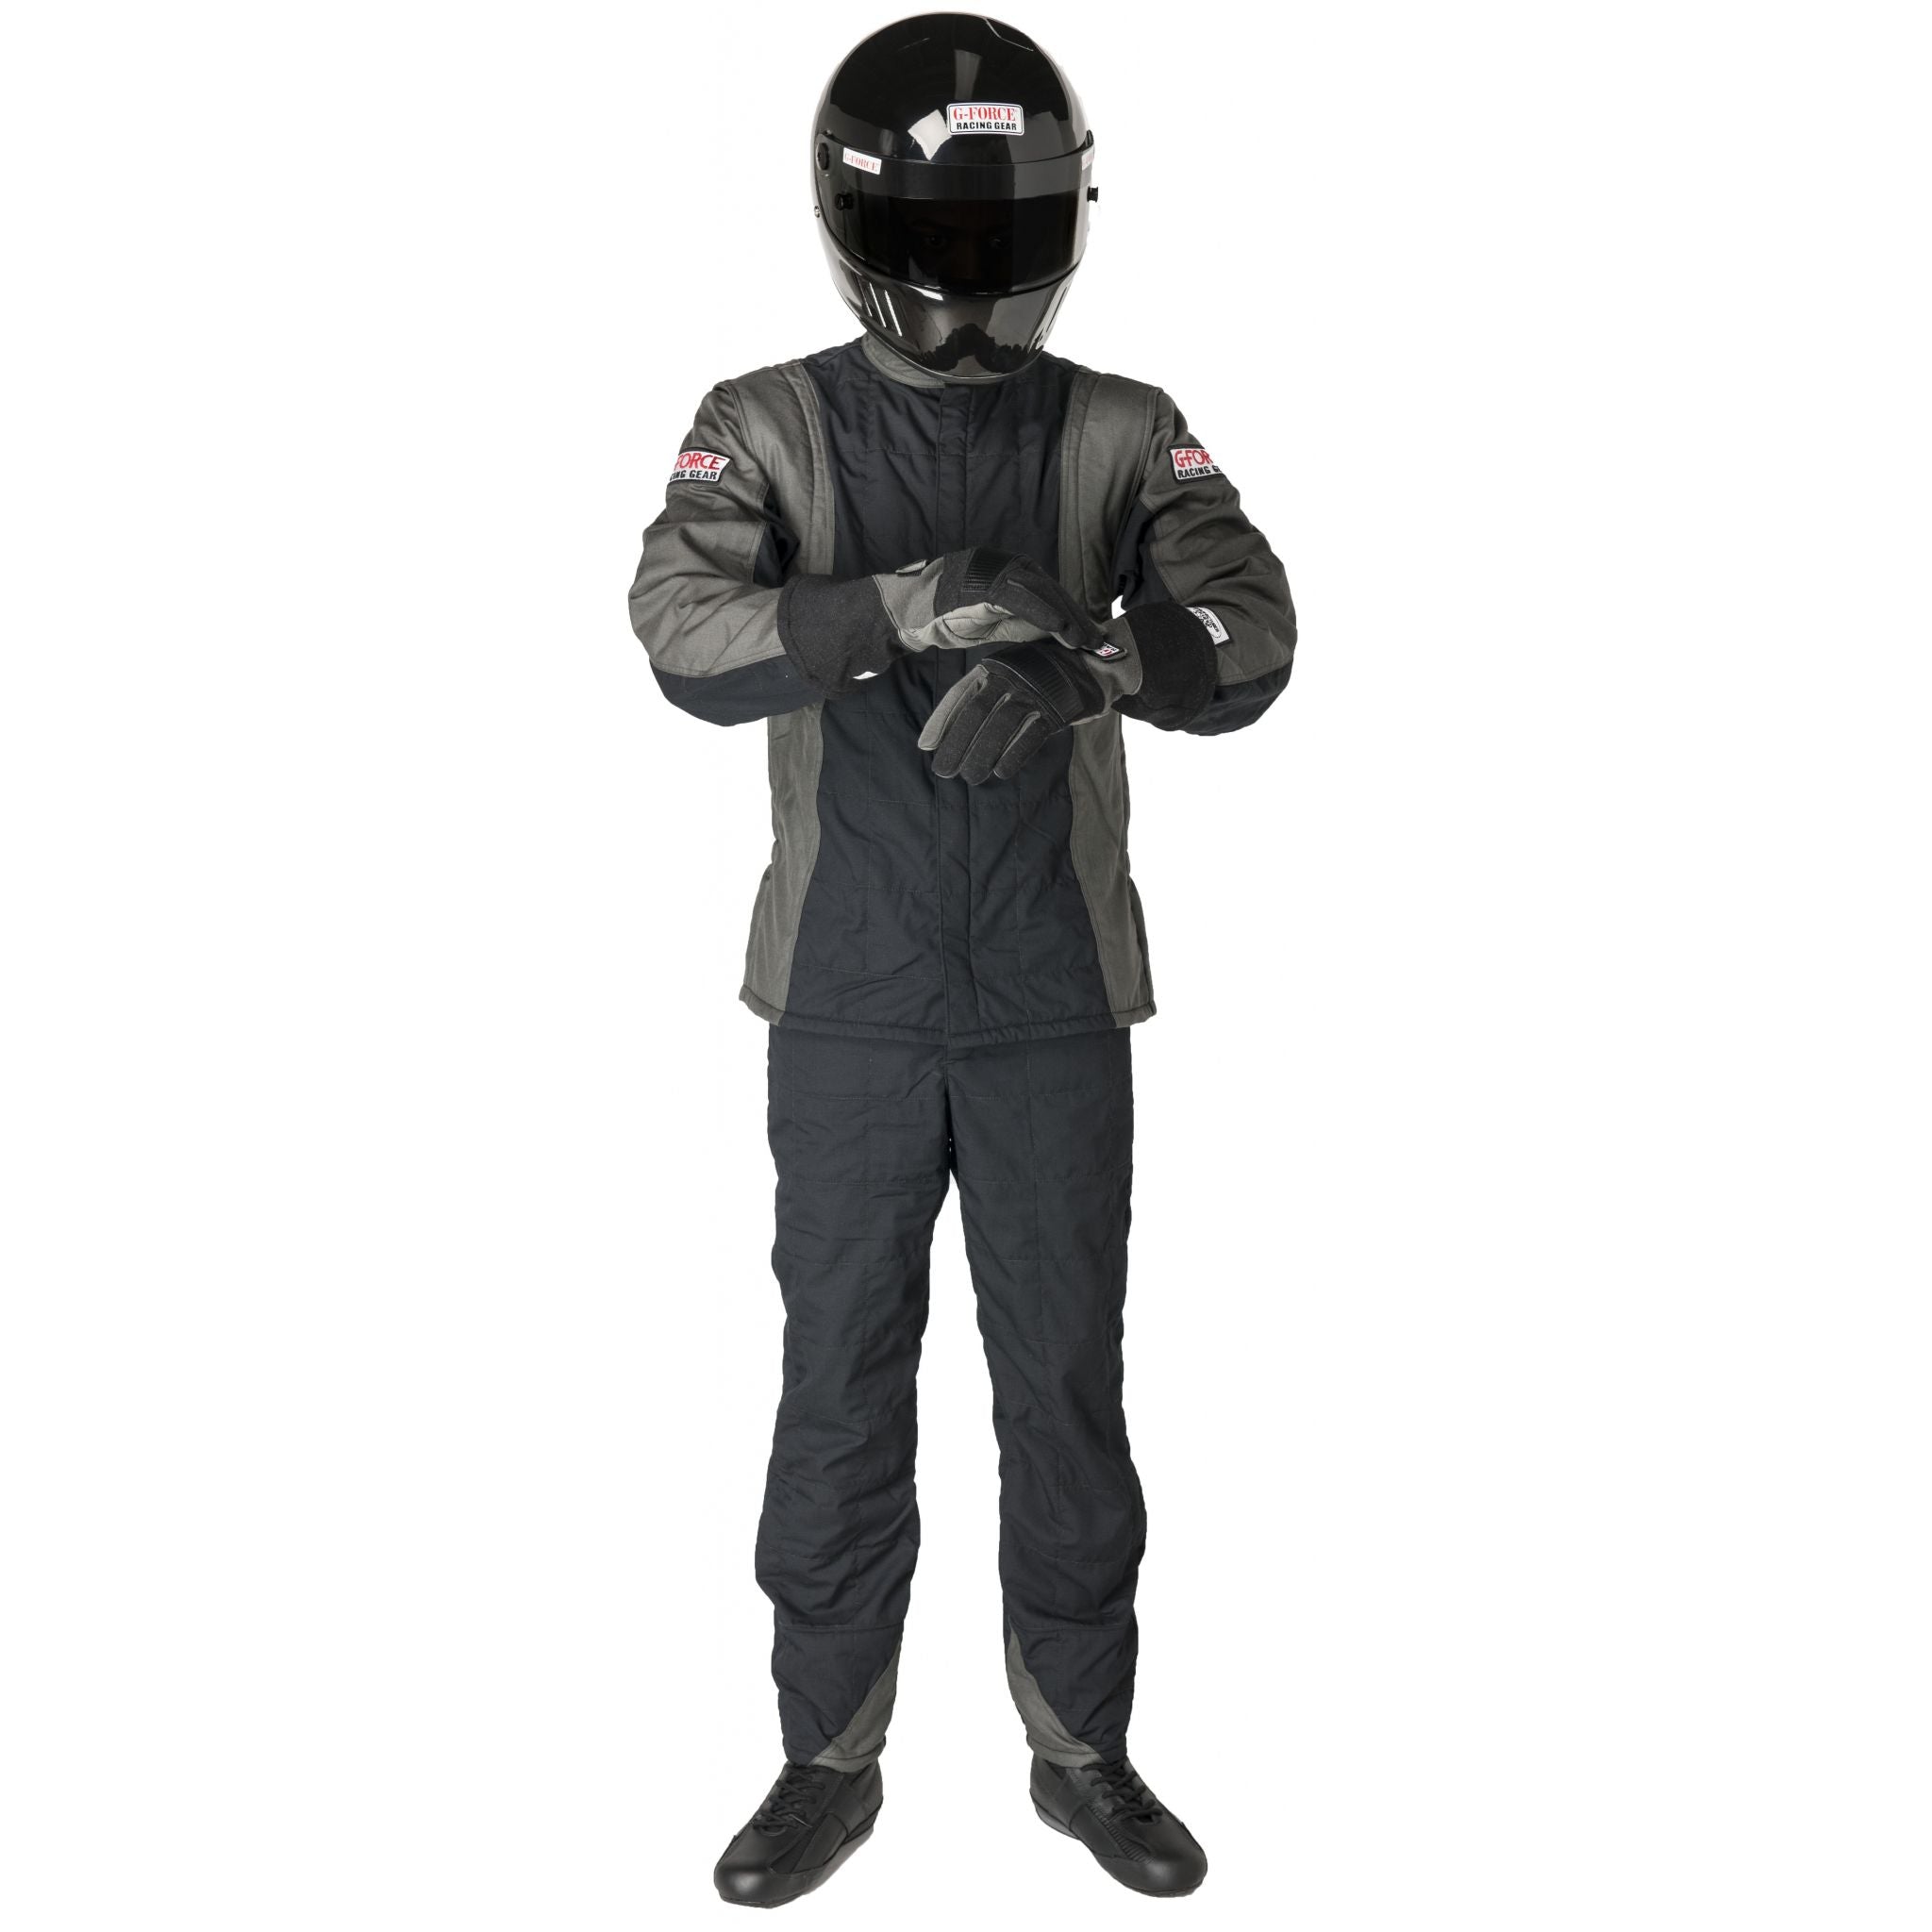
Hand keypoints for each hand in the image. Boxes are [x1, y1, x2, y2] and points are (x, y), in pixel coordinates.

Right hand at [878, 548, 1110, 653]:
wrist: (907, 613)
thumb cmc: (947, 619)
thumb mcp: (995, 622)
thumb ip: (1024, 622)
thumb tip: (1059, 632)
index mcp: (1009, 571)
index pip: (1049, 591)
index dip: (1071, 613)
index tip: (1091, 635)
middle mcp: (1005, 563)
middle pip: (1050, 588)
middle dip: (1075, 615)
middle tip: (1097, 640)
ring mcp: (994, 568)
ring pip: (1041, 590)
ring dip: (1066, 615)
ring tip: (1084, 639)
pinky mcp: (983, 579)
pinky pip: (1021, 596)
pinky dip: (1044, 612)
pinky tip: (1061, 630)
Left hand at [917, 632, 1142, 783]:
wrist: (1092, 662)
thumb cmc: (1042, 675)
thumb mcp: (1009, 676)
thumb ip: (982, 698)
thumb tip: (945, 733)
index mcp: (995, 667)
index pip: (960, 695)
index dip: (942, 721)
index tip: (927, 746)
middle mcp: (1010, 676)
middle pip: (976, 714)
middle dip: (958, 745)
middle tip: (944, 771)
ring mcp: (1034, 690)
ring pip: (1001, 726)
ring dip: (982, 755)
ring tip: (971, 777)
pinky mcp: (1056, 707)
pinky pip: (1031, 734)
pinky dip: (1014, 754)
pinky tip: (1001, 772)